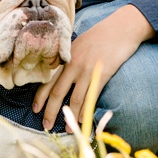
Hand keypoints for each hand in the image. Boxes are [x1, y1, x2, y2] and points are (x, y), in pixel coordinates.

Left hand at [33, 5, 152, 131]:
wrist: (122, 28)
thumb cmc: (102, 35)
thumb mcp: (80, 44)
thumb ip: (70, 59)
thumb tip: (63, 76)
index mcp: (66, 57)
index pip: (48, 80)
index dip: (40, 97)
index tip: (35, 109)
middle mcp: (73, 65)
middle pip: (57, 93)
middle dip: (50, 112)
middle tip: (46, 126)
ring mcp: (87, 70)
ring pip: (74, 99)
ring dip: (69, 117)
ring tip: (67, 129)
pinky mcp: (102, 75)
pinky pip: (91, 97)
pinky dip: (86, 111)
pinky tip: (83, 121)